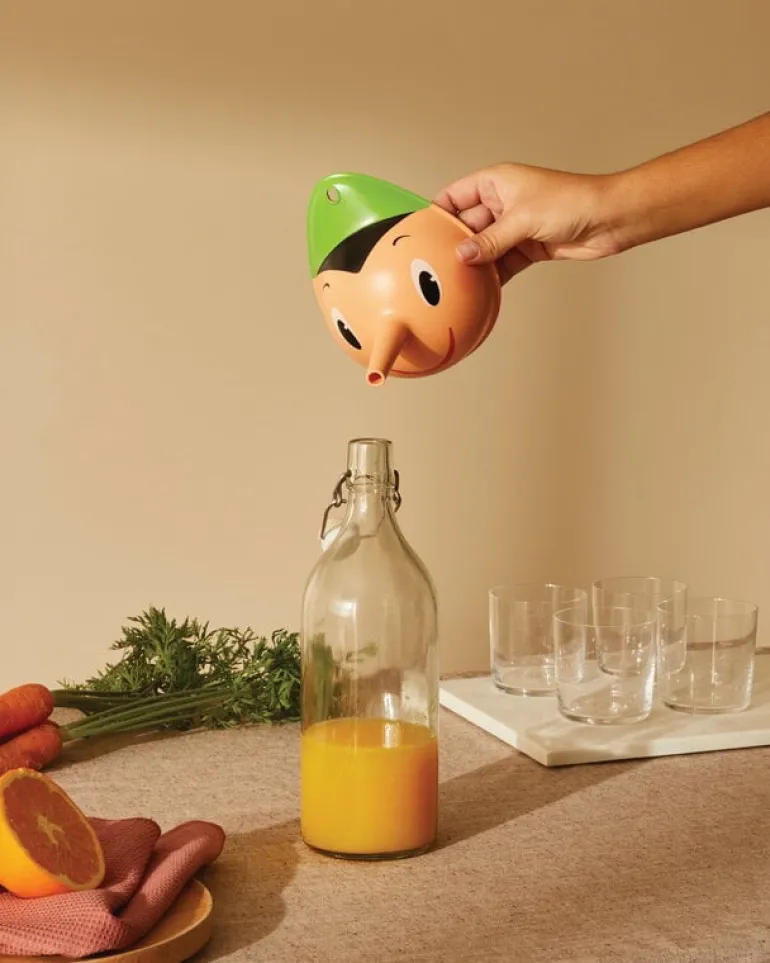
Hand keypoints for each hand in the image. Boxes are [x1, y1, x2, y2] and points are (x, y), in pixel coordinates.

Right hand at [433, 163, 622, 283]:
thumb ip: (490, 241)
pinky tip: (479, 290)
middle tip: (435, 267)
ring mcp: (514, 227)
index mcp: (496, 183)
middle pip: (466, 226)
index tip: (420, 235)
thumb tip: (462, 255)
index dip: (436, 214)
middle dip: (453, 245)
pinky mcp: (527, 247)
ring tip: (453, 282)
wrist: (609, 219)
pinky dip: (492, 276)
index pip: (454, 197)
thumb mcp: (522, 219)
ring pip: (483, 248)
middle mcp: (502, 203)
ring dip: (473, 264)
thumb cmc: (572, 201)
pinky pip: (501, 263)